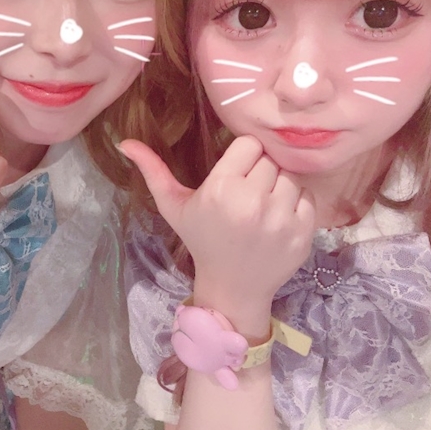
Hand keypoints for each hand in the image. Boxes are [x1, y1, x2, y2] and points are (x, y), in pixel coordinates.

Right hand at [119, 136, 313, 328]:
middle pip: (270, 159)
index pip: (249, 144)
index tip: (235, 174)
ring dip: (279, 186)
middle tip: (248, 193)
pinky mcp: (302, 232)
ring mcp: (281, 218)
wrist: (232, 287)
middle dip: (260, 172)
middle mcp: (253, 201)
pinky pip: (308, 196)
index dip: (242, 157)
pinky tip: (278, 218)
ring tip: (263, 205)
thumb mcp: (173, 206)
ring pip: (291, 176)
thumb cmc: (201, 240)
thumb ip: (152, 171)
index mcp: (222, 189)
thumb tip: (123, 142)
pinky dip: (296, 204)